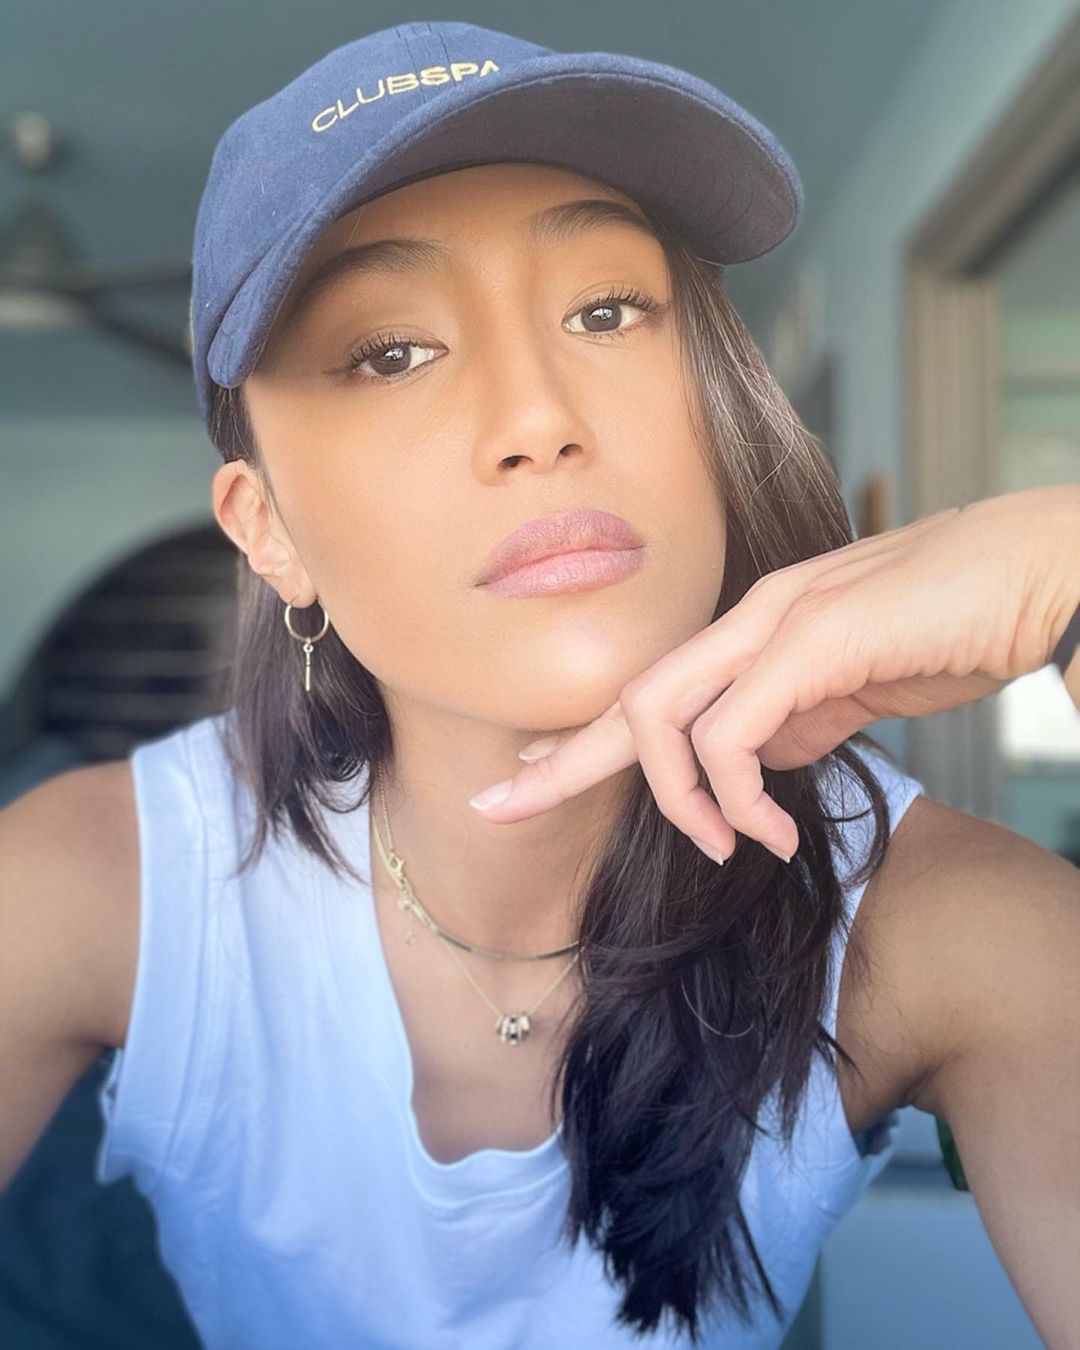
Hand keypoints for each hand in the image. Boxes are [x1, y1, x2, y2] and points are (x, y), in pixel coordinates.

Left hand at [467, 485, 1079, 864]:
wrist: (1035, 576)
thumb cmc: (955, 628)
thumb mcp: (855, 691)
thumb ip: (795, 718)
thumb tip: (750, 765)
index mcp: (756, 628)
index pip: (653, 687)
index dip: (583, 737)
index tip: (527, 777)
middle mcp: (751, 617)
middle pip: (626, 694)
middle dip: (561, 759)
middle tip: (501, 808)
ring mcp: (777, 622)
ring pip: (661, 712)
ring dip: (683, 800)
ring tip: (730, 849)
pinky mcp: (813, 641)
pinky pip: (733, 732)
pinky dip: (736, 796)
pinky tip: (774, 834)